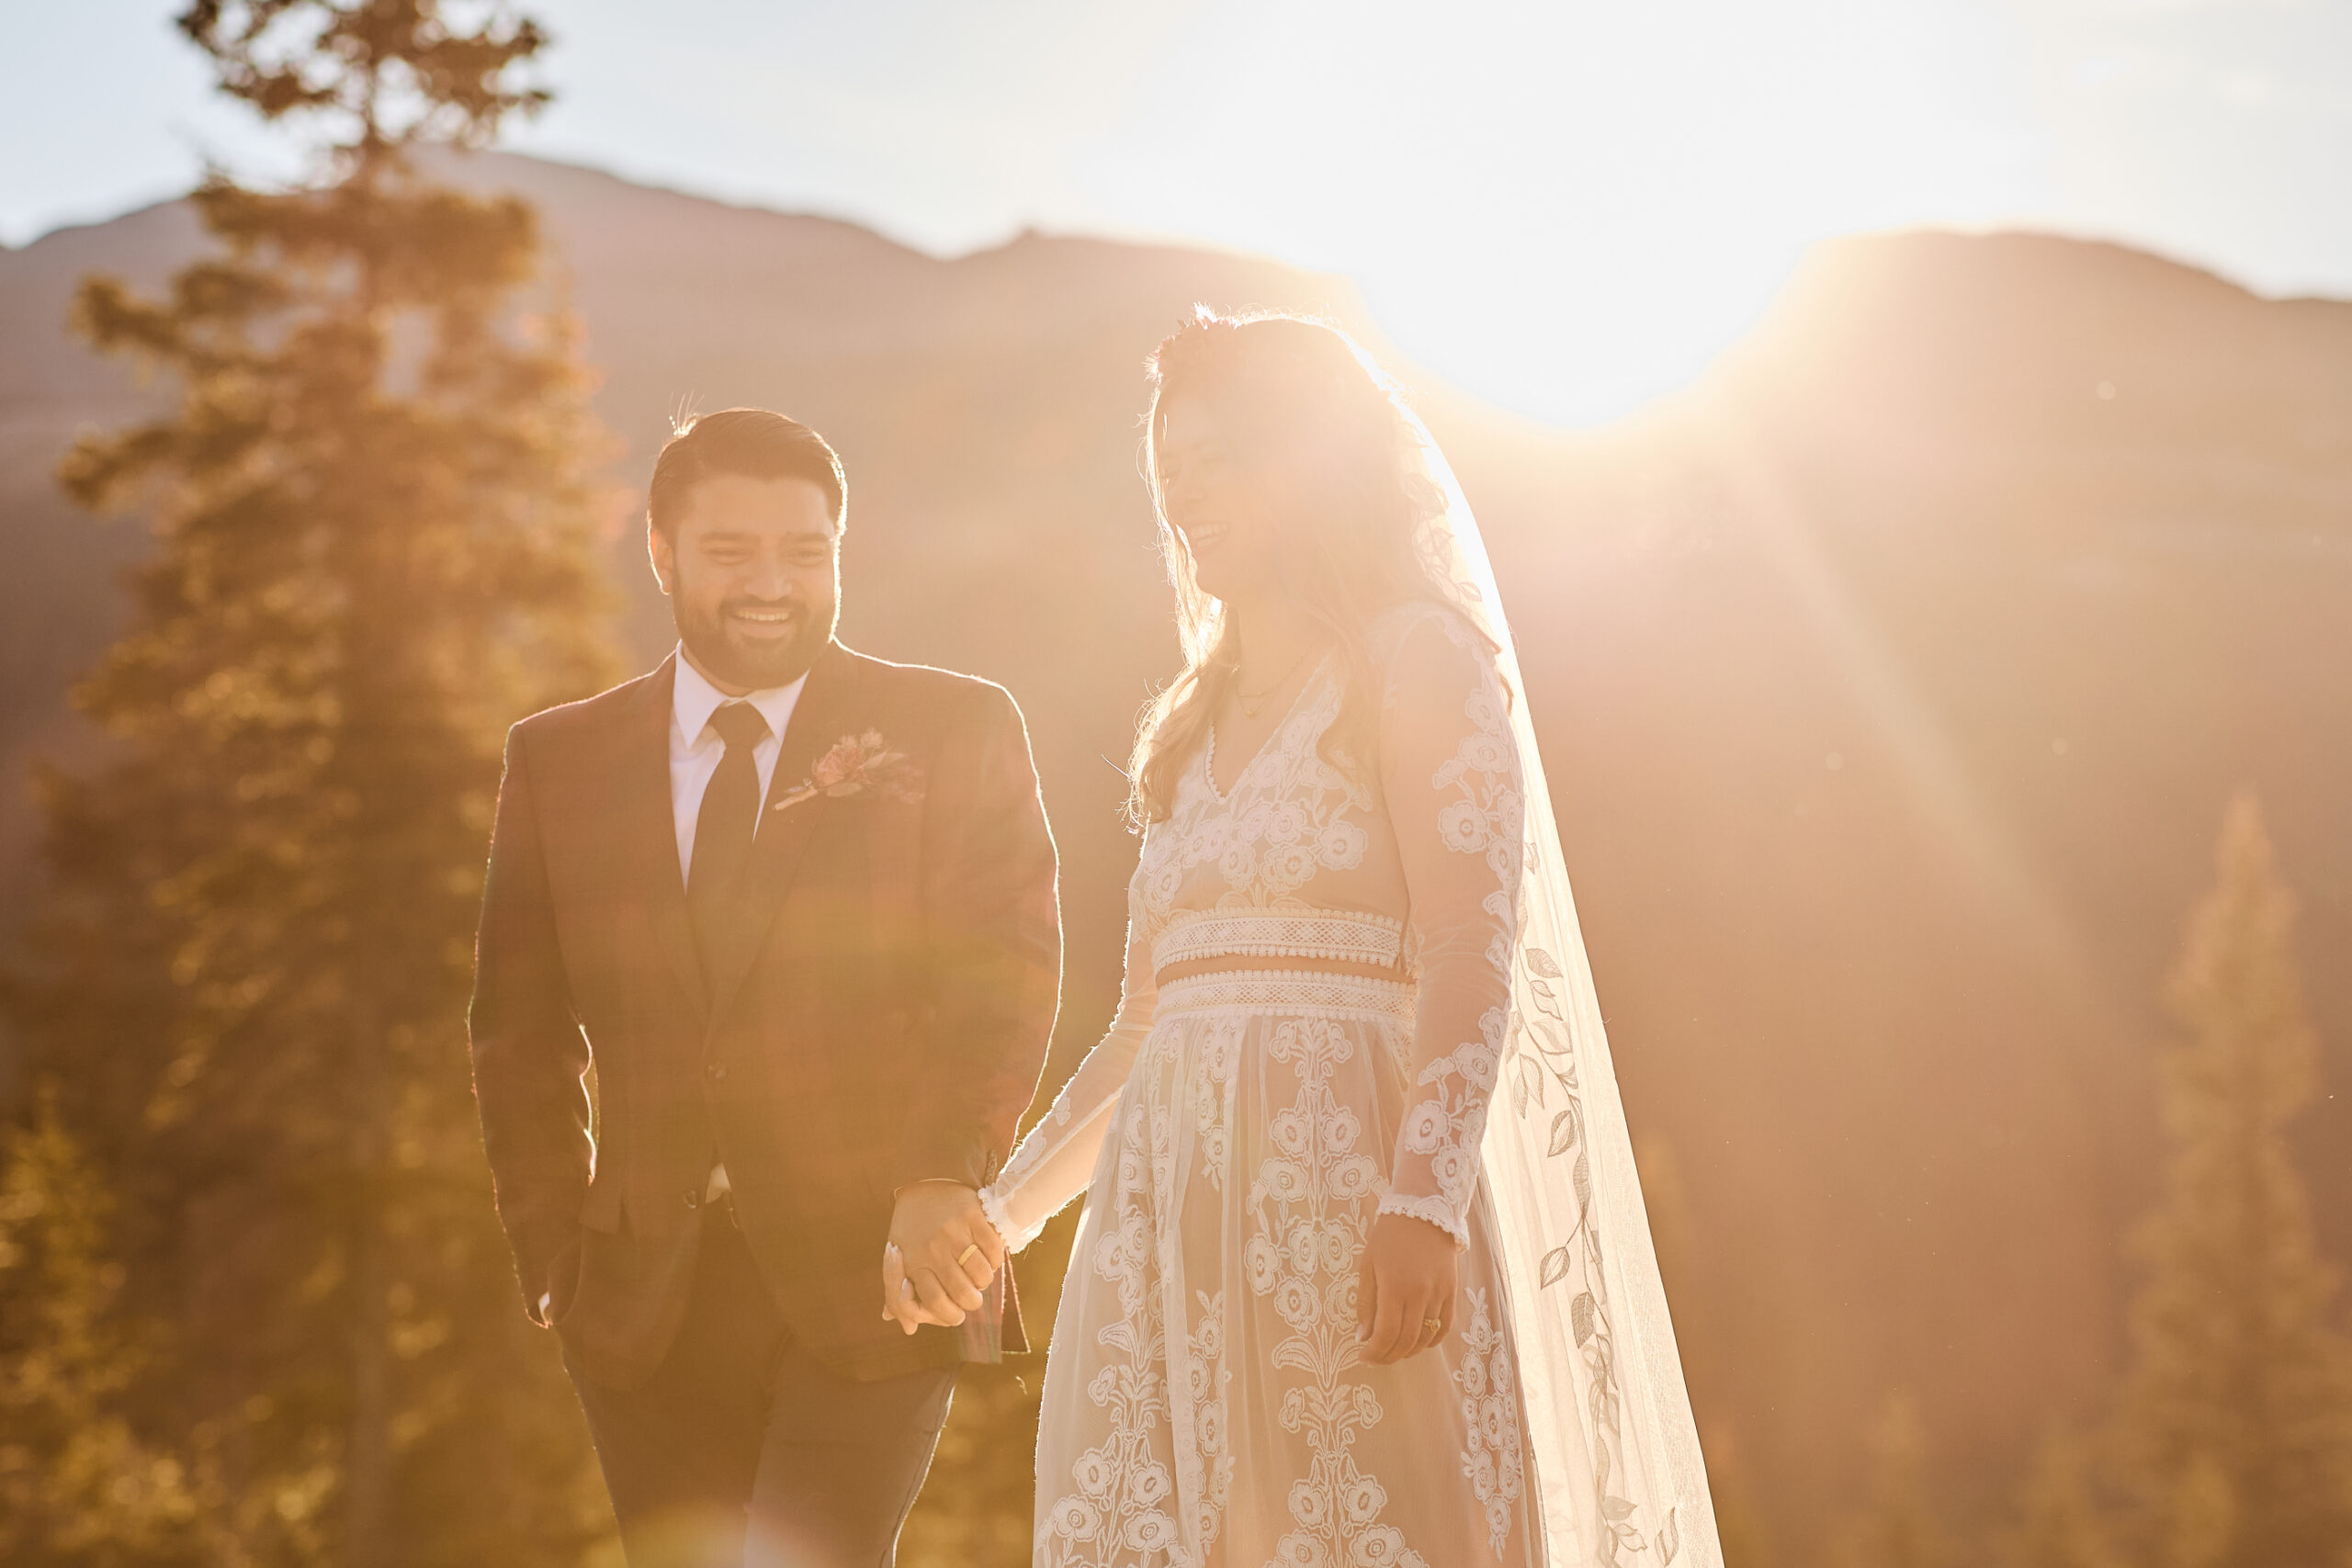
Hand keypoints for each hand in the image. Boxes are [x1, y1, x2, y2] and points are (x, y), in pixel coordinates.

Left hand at [881, 1181, 1003, 1334]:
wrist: (923, 1183)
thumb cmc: (910, 1229)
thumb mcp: (898, 1260)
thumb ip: (900, 1296)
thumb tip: (908, 1329)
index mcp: (914, 1263)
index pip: (937, 1304)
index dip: (951, 1315)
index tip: (956, 1312)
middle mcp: (933, 1249)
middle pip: (964, 1294)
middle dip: (972, 1302)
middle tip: (972, 1295)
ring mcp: (954, 1232)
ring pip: (982, 1275)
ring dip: (985, 1280)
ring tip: (979, 1273)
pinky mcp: (973, 1215)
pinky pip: (995, 1251)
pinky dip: (996, 1260)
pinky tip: (988, 1255)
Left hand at [1355, 1211, 1458, 1364]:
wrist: (1424, 1211)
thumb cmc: (1389, 1237)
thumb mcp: (1368, 1266)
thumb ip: (1365, 1304)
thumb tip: (1363, 1337)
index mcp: (1394, 1288)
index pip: (1386, 1335)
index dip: (1375, 1352)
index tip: (1364, 1357)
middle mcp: (1419, 1295)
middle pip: (1406, 1341)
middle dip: (1389, 1356)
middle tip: (1377, 1358)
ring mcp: (1439, 1294)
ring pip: (1426, 1337)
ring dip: (1409, 1351)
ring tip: (1395, 1350)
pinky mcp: (1452, 1291)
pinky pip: (1445, 1326)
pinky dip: (1432, 1340)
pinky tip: (1419, 1341)